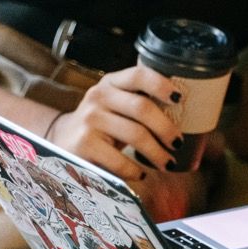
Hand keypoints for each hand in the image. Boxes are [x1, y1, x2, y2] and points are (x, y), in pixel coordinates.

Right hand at [45, 65, 183, 184]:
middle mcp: (98, 96)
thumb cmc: (103, 123)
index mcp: (111, 82)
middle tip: (177, 143)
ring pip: (136, 135)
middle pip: (142, 108)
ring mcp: (90, 119)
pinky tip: (140, 173)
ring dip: (157, 153)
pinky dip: (135, 169)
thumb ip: (140, 102)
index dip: (161, 84)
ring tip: (167, 163)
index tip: (179, 99)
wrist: (61, 140)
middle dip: (166, 128)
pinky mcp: (84, 144)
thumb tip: (185, 115)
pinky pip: (119, 159)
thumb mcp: (116, 105)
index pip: (139, 75)